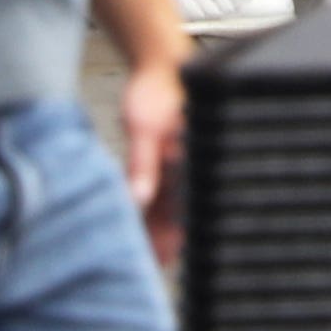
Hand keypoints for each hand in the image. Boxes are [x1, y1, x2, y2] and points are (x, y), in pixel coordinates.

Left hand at [110, 59, 184, 268]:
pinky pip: (163, 195)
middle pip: (182, 215)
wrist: (159, 64)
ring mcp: (181, 166)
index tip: (162, 261)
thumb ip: (142, 164)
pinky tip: (141, 227)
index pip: (188, 212)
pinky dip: (152, 212)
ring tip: (143, 254)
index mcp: (192, 160)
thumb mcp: (143, 128)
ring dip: (158, 230)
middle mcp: (192, 166)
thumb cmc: (157, 89)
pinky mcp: (169, 163)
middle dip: (166, 242)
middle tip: (149, 265)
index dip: (174, 240)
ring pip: (171, 208)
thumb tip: (138, 199)